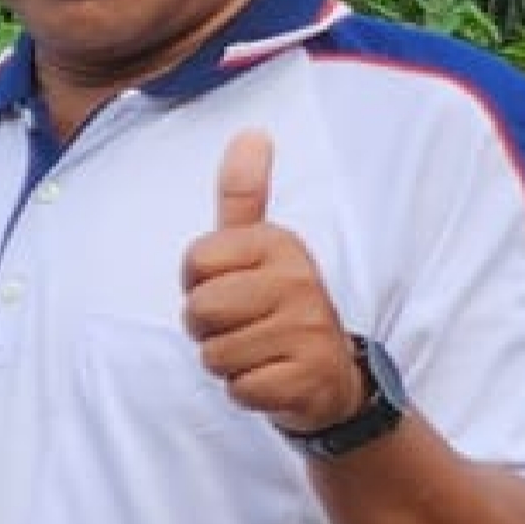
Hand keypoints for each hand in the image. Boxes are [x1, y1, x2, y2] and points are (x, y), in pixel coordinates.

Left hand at [180, 130, 363, 436]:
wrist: (330, 376)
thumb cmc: (278, 305)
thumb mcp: (259, 247)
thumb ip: (245, 193)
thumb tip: (252, 132)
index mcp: (278, 243)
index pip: (194, 262)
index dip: (197, 284)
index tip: (230, 288)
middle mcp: (298, 280)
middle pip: (200, 310)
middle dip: (207, 329)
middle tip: (242, 327)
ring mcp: (308, 331)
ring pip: (216, 354)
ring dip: (227, 363)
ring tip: (258, 352)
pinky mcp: (309, 379)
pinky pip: (240, 389)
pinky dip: (246, 392)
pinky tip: (272, 379)